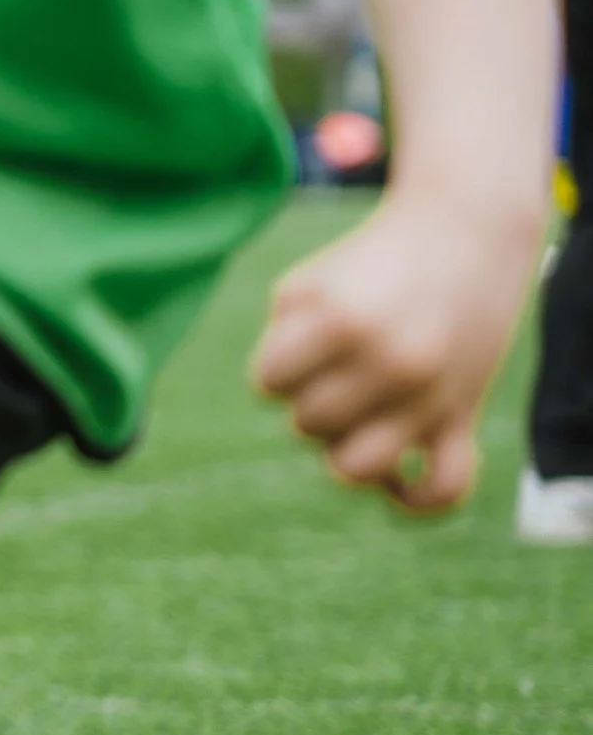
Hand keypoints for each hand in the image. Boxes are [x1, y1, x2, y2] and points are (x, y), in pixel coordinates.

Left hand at [251, 190, 542, 511]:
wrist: (465, 232)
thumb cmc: (369, 263)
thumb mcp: (306, 286)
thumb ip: (278, 348)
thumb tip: (290, 418)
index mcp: (342, 322)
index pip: (269, 384)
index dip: (278, 366)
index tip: (305, 342)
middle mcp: (391, 363)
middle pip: (307, 425)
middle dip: (312, 397)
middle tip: (341, 363)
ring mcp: (430, 395)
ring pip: (357, 469)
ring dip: (344, 447)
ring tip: (358, 413)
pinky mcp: (463, 414)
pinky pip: (444, 488)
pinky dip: (416, 501)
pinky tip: (398, 481)